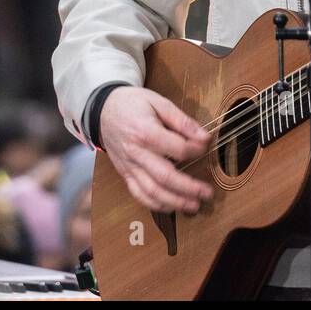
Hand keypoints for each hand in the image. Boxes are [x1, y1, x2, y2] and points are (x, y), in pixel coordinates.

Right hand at [99, 87, 214, 213]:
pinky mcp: (125, 174)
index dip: (196, 150)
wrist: (103, 110)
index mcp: (145, 132)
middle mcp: (136, 153)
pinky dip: (155, 204)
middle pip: (165, 177)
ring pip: (152, 191)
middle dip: (189, 188)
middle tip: (208, 193)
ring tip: (194, 205)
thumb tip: (204, 136)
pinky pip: (139, 194)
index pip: (177, 148)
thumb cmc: (133, 104)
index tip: (205, 147)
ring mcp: (129, 166)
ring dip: (175, 202)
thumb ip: (182, 120)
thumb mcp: (158, 102)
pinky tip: (171, 207)